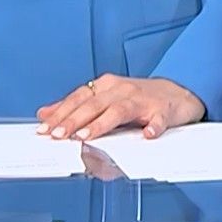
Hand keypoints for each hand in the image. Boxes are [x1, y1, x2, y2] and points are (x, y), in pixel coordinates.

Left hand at [35, 75, 204, 140]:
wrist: (177, 93)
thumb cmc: (137, 99)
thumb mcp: (104, 98)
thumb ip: (76, 106)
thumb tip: (45, 113)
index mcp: (106, 86)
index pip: (79, 97)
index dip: (61, 112)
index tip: (44, 128)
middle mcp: (122, 90)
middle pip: (94, 104)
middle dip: (74, 120)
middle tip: (58, 135)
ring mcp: (143, 100)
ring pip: (120, 110)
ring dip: (102, 123)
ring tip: (86, 136)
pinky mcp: (163, 111)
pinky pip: (158, 119)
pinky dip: (153, 126)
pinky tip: (148, 134)